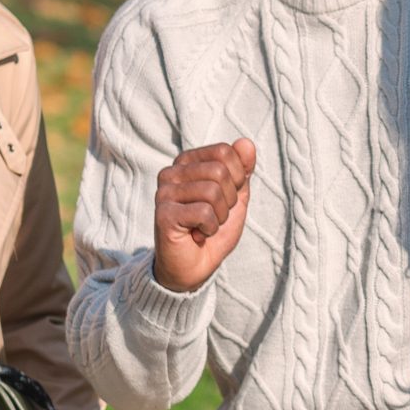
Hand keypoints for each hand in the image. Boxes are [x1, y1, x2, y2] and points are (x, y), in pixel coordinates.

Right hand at [152, 139, 256, 292]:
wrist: (194, 267)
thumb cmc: (213, 229)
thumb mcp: (236, 196)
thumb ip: (242, 169)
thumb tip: (246, 143)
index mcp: (188, 162)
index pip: (224, 151)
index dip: (237, 177)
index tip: (225, 197)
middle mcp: (171, 172)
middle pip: (219, 171)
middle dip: (229, 199)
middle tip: (214, 215)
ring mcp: (163, 192)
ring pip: (213, 192)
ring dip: (219, 216)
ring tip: (205, 226)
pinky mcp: (163, 214)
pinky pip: (204, 212)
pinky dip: (210, 228)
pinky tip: (196, 234)